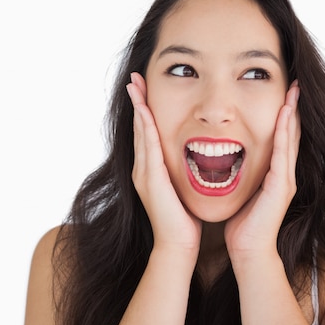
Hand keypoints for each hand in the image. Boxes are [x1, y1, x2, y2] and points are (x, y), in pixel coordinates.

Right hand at [126, 72, 202, 253]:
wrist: (178, 246)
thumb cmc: (183, 221)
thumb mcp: (180, 189)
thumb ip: (179, 173)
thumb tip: (190, 159)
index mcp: (150, 171)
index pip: (147, 133)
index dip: (144, 110)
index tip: (143, 89)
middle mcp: (142, 169)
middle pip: (140, 128)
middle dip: (137, 102)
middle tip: (134, 78)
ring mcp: (143, 174)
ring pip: (141, 134)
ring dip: (138, 108)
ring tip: (135, 86)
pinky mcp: (151, 180)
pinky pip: (149, 148)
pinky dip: (146, 128)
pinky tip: (146, 111)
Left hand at [224, 81, 300, 259]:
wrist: (248, 251)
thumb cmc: (242, 225)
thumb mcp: (242, 192)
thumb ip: (242, 175)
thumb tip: (227, 160)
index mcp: (275, 174)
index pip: (281, 138)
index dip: (283, 115)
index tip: (282, 92)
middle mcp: (285, 174)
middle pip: (291, 133)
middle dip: (292, 108)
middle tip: (295, 83)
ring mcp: (286, 180)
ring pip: (291, 139)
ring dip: (292, 114)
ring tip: (295, 91)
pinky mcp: (282, 187)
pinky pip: (284, 154)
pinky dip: (285, 134)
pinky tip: (284, 116)